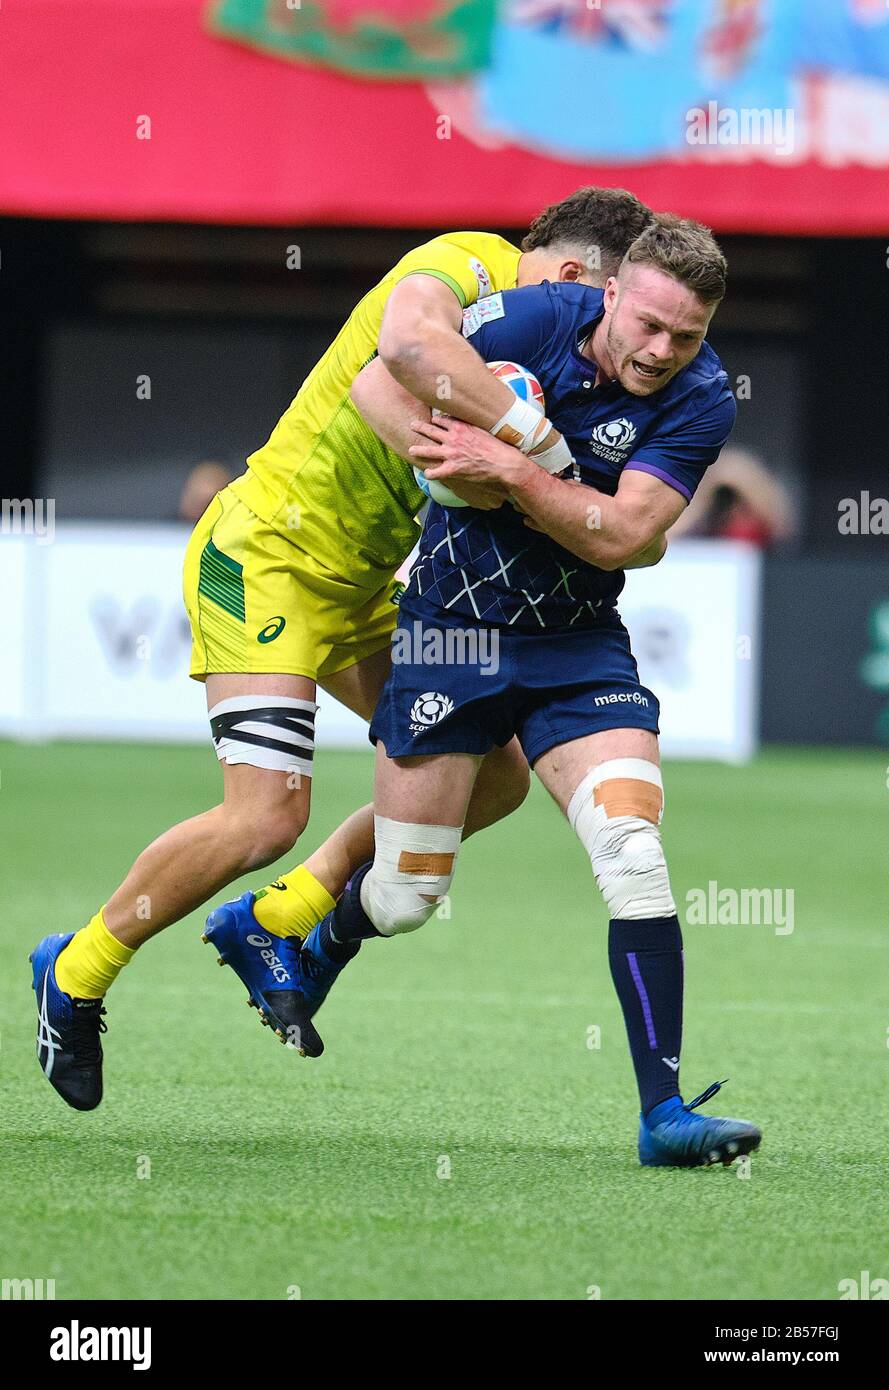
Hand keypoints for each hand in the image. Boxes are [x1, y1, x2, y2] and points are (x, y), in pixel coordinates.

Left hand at [409, 416, 528, 508]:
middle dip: (420, 427)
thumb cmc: (496, 445)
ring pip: (428, 450)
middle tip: (412, 425)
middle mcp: (452, 438)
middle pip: (430, 430)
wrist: (502, 462)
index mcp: (460, 427)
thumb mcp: (482, 428)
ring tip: (411, 449)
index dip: (435, 419)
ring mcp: (451, 454)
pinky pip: (436, 472)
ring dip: (418, 450)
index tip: (432, 420)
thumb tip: (467, 418)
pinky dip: (430, 473)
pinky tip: (427, 473)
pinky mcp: (453, 469)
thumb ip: (470, 424)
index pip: (441, 419)